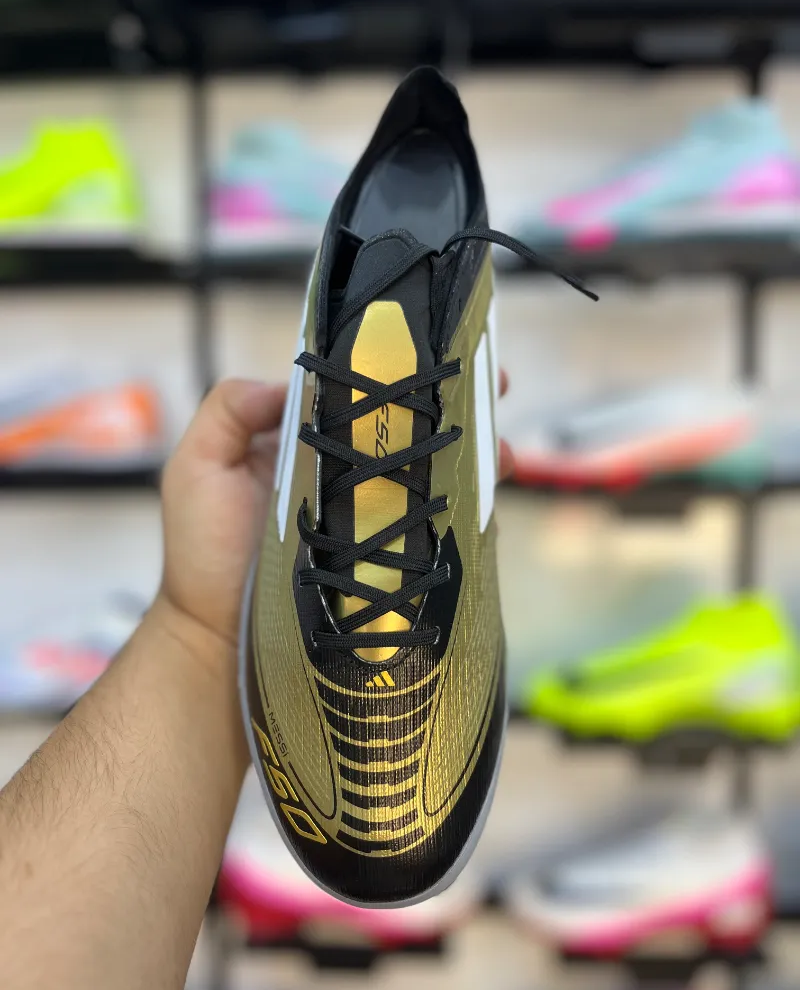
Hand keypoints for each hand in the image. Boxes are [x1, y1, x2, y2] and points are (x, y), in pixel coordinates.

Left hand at [158, 371, 513, 651]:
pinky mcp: (388, 562)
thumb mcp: (197, 468)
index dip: (396, 371)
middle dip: (454, 405)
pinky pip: (433, 528)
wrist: (219, 641)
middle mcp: (345, 475)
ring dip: (472, 455)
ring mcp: (371, 519)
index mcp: (305, 445)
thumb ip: (228, 411)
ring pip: (430, 475)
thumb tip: (288, 383)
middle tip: (492, 388)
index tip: (435, 348)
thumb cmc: (203, 554)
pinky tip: (491, 495)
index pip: (357, 397)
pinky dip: (468, 510)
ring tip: (501, 447)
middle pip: (406, 431)